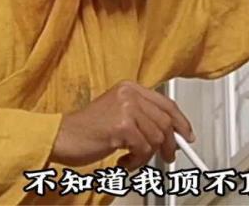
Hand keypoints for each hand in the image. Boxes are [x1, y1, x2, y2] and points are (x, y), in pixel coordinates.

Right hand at [50, 81, 194, 170]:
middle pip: (166, 121)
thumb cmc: (87, 129)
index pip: (166, 103)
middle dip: (170, 144)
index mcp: (131, 88)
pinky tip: (123, 161)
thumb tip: (172, 134)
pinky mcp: (121, 126)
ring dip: (147, 156)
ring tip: (133, 159)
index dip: (181, 121)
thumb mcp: (119, 114)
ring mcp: (126, 108)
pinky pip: (143, 148)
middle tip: (168, 156)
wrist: (61, 136)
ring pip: (156, 137)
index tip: (187, 135)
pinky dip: (136, 161)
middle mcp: (130, 94)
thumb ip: (144, 118)